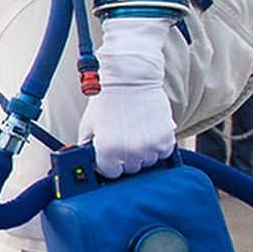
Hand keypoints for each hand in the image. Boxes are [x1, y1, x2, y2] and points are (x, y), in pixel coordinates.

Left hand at [77, 18, 175, 177]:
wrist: (130, 78)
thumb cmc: (108, 99)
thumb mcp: (88, 125)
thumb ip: (88, 149)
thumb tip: (87, 164)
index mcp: (108, 150)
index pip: (110, 173)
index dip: (108, 163)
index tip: (109, 154)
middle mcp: (130, 151)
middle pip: (130, 169)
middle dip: (124, 157)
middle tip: (122, 137)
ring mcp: (150, 146)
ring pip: (147, 162)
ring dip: (141, 152)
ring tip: (135, 131)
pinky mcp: (165, 138)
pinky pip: (162, 153)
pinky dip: (156, 146)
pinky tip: (147, 131)